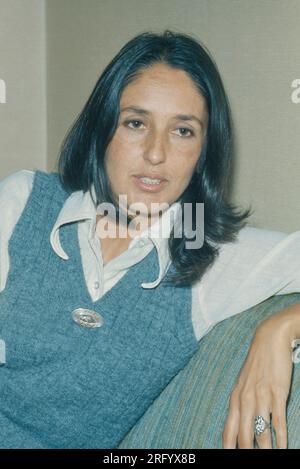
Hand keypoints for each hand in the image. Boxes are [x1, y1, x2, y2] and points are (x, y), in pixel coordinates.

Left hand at [222, 304, 299, 448]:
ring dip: (265, 451)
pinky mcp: (277, 393)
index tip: (229, 459)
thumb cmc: (256, 364)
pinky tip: (283, 449)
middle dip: (248, 453)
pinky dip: (281, 439)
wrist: (269, 340)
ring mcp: (261, 397)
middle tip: (252, 462)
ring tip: (269, 459)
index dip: (228, 449)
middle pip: (244, 437)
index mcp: (235, 399)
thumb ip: (240, 405)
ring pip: (262, 433)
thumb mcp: (242, 384)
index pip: (228, 431)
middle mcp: (245, 400)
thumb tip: (239, 428)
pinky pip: (278, 422)